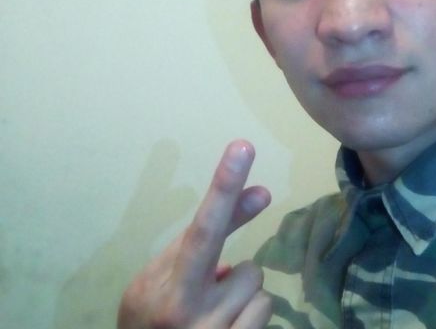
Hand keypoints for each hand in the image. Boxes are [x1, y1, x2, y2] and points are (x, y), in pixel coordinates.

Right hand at [117, 140, 271, 327]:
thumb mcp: (162, 274)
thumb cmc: (148, 316)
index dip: (224, 187)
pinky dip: (248, 317)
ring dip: (241, 298)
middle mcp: (194, 319)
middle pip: (248, 271)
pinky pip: (264, 314)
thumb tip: (261, 195)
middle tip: (227, 259)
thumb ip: (208, 234)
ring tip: (212, 312)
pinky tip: (224, 326)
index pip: (203, 231)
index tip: (242, 147)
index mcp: (170, 293)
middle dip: (234, 276)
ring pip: (260, 293)